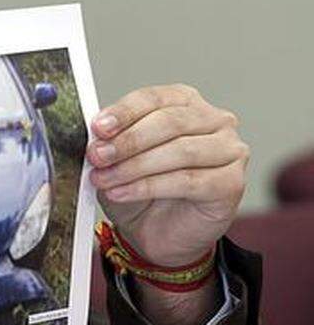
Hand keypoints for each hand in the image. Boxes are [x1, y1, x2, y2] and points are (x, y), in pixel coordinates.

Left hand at [88, 84, 248, 321]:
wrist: (158, 230)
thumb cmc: (142, 186)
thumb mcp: (118, 156)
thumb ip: (111, 139)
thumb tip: (96, 132)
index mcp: (184, 101)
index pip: (153, 98)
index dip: (123, 112)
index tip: (98, 128)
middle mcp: (214, 120)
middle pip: (169, 122)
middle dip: (127, 141)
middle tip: (98, 156)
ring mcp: (229, 151)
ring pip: (179, 151)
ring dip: (134, 166)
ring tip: (104, 179)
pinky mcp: (232, 183)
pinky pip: (187, 181)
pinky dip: (148, 187)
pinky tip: (122, 192)